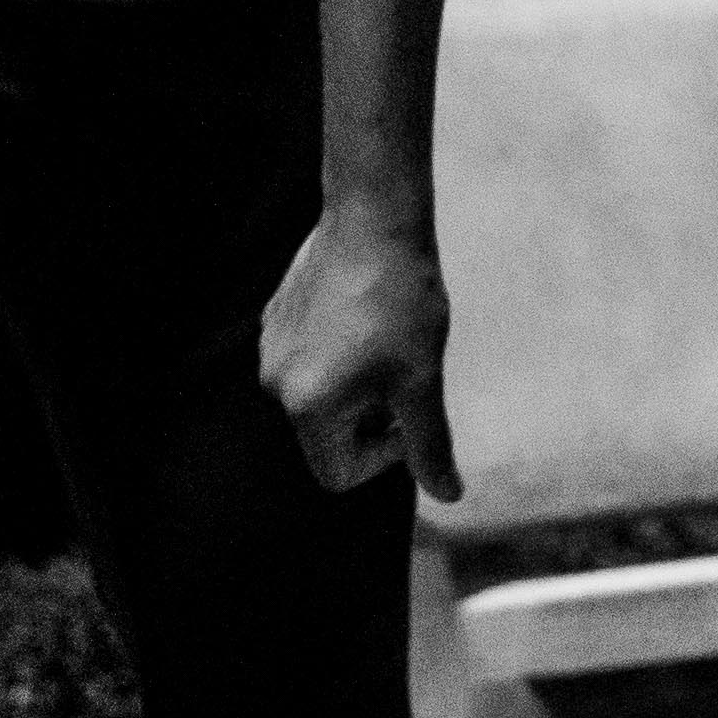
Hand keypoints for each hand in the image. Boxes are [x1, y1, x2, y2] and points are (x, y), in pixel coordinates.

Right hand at [263, 209, 457, 502]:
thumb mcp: (424, 378)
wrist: (374, 220)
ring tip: (390, 337)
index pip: (339, 474)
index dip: (386, 455)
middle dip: (374, 416)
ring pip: (323, 397)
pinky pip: (311, 362)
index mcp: (306, 407)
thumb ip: (428, 442)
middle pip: (330, 436)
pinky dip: (344, 355)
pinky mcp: (274, 322)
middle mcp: (275, 386)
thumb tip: (447, 496)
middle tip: (408, 369)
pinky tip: (369, 314)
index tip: (412, 411)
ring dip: (362, 384)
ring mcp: (269, 352)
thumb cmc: (404, 301)